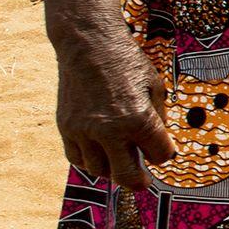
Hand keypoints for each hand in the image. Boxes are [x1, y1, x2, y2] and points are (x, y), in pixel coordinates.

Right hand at [54, 32, 171, 187]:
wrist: (88, 46)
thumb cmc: (127, 63)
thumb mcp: (155, 87)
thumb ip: (157, 118)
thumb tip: (157, 144)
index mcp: (139, 120)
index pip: (159, 155)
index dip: (163, 154)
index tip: (162, 151)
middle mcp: (110, 130)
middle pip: (126, 175)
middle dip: (138, 181)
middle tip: (143, 182)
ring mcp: (84, 132)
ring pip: (99, 169)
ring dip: (112, 171)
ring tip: (121, 164)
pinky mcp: (66, 128)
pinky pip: (77, 158)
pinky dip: (90, 161)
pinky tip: (100, 155)